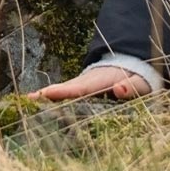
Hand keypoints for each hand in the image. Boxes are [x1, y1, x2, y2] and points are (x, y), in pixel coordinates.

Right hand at [32, 62, 151, 103]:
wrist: (133, 67)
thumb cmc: (137, 79)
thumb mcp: (140, 83)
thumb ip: (131, 87)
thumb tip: (119, 89)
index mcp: (101, 81)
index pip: (81, 88)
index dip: (64, 92)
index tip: (48, 93)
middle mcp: (88, 81)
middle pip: (67, 88)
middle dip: (49, 93)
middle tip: (30, 98)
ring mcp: (83, 84)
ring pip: (64, 90)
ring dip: (47, 95)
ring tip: (29, 100)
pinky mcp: (82, 89)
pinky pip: (66, 94)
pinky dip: (53, 97)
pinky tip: (37, 104)